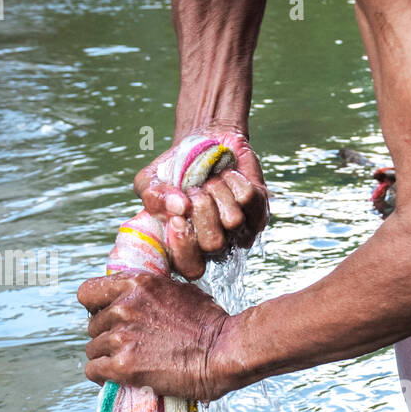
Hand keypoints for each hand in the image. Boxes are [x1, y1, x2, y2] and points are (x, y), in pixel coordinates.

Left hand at [79, 271, 239, 400]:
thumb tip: (137, 297)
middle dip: (106, 335)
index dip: (95, 307)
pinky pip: (93, 370)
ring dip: (106, 356)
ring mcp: (121, 338)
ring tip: (129, 362)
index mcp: (135, 285)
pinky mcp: (123, 366)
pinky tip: (116, 377)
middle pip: (92, 325)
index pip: (88, 293)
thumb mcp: (180, 290)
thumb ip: (150, 292)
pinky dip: (102, 375)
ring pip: (92, 349)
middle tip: (128, 345)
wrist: (224, 352)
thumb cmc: (211, 323)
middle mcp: (123, 308)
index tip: (106, 317)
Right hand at [134, 123, 268, 279]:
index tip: (177, 218)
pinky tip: (226, 176)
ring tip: (210, 181)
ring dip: (216, 190)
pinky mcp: (260, 210)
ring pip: (233, 220)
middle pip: (214, 244)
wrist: (204, 143)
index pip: (191, 269)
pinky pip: (248, 198)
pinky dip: (232, 179)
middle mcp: (217, 245)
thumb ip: (153, 197)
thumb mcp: (150, 181)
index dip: (184, 246)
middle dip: (200, 209)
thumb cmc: (175, 170)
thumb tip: (177, 206)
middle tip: (194, 191)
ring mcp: (241, 230)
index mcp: (188, 247)